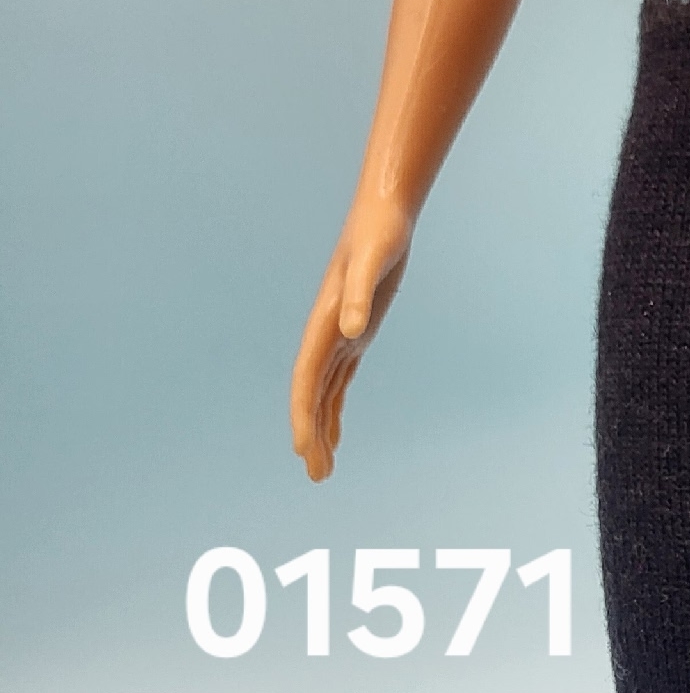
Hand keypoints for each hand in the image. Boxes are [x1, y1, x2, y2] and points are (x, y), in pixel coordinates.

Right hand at [289, 192, 413, 480]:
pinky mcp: (354, 337)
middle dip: (312, 436)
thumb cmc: (379, 235)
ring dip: (321, 431)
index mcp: (325, 324)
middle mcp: (327, 335)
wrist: (383, 216)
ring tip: (323, 471)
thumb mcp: (374, 262)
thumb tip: (351, 333)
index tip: (303, 449)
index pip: (308, 380)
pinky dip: (335, 411)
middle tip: (318, 477)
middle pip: (313, 396)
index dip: (304, 416)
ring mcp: (339, 337)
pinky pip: (339, 384)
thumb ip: (358, 295)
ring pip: (324, 395)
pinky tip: (336, 437)